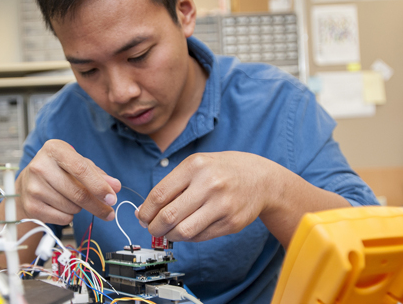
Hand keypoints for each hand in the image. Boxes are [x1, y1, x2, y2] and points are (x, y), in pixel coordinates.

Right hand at [16, 139, 121, 224]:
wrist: (29, 181)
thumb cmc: (58, 170)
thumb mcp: (78, 163)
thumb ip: (98, 175)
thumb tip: (115, 187)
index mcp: (54, 149)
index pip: (80, 169)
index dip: (98, 186)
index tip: (112, 199)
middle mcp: (40, 166)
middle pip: (78, 193)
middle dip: (97, 206)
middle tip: (109, 212)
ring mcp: (33, 187)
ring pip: (72, 207)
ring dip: (80, 208)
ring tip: (72, 198)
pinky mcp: (31, 206)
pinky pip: (62, 218)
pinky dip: (69, 216)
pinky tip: (62, 205)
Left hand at [136, 151, 279, 241]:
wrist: (261, 179)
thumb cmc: (220, 171)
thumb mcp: (196, 166)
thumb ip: (170, 186)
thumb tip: (143, 211)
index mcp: (195, 166)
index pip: (160, 195)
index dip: (146, 211)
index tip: (142, 217)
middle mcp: (209, 184)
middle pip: (169, 216)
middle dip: (154, 227)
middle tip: (152, 229)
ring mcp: (222, 205)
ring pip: (183, 231)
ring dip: (169, 236)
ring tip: (167, 232)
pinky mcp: (231, 223)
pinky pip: (200, 237)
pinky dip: (188, 237)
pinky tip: (187, 229)